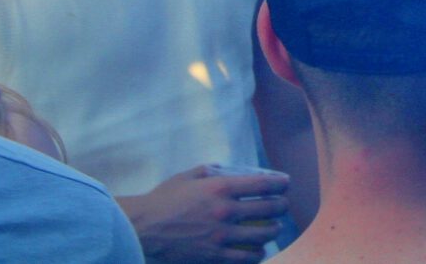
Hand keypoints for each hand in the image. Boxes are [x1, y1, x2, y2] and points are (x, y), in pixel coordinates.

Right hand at [119, 165, 290, 263]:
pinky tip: (258, 250)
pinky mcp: (213, 256)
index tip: (285, 185)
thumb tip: (235, 171)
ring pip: (264, 235)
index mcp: (221, 187)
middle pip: (271, 209)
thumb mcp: (189, 176)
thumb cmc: (163, 200)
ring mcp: (220, 236)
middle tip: (281, 206)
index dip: (282, 184)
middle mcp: (225, 211)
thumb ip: (214, 171)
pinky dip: (257, 254)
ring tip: (272, 228)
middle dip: (282, 206)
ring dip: (273, 231)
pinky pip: (247, 258)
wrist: (140, 230)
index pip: (265, 184)